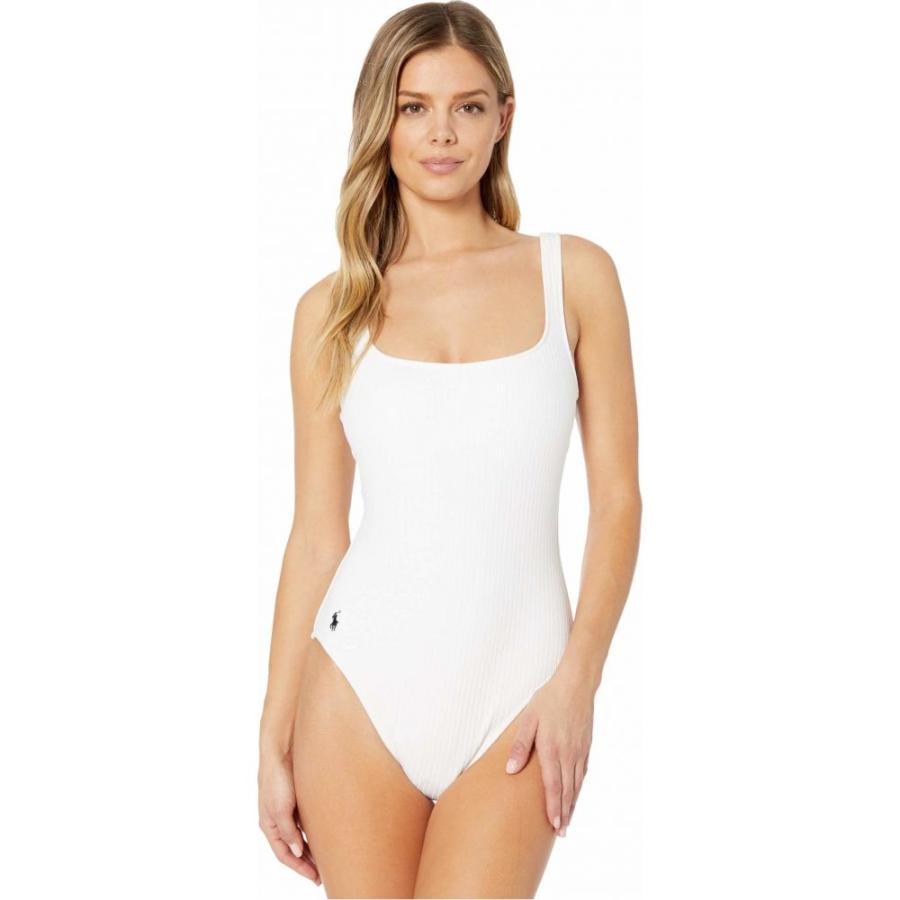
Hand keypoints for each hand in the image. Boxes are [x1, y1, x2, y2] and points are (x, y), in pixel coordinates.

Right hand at [258, 746, 320, 884]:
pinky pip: (305, 822)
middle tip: (322, 875)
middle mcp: (277, 820)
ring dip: (311, 849)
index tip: (314, 878)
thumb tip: (296, 850)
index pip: (284, 854)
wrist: (282, 750)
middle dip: (306, 863)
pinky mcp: (297, 799)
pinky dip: (313, 832)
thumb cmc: (277, 778)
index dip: (299, 868)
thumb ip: (288, 830)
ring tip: (325, 859)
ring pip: (299, 836)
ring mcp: (287, 810)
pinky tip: (324, 836)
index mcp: (269, 825)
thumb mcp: (280, 808)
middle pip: (292, 848)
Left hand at [504, 675, 593, 836]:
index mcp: (552, 749)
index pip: (553, 785)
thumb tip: (510, 770)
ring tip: (568, 820)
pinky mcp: (586, 746)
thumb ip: (520, 745)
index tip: (553, 825)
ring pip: (576, 784)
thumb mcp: (528, 719)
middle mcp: (568, 754)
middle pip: (567, 790)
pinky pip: (583, 772)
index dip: (553, 807)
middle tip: (561, 832)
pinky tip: (576, 794)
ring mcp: (579, 751)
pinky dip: (579, 787)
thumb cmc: (548, 700)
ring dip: (572, 803)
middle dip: (564, 812)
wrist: (576, 685)